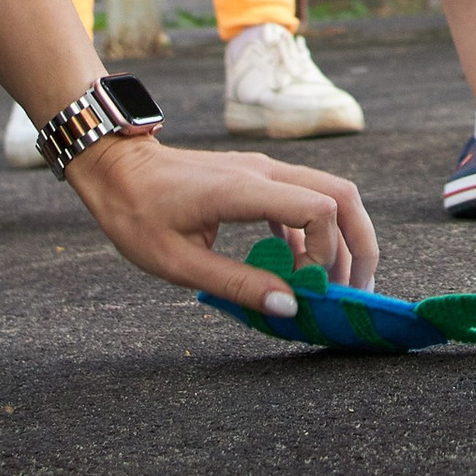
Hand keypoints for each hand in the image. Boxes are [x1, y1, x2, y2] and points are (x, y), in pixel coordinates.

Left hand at [64, 128, 377, 312]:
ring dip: (341, 238)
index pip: (319, 208)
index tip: (308, 288)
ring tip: (331, 286)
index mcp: (243, 189)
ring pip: (330, 194)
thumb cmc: (137, 214)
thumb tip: (290, 307)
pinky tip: (298, 267)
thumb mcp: (178, 262)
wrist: (115, 168)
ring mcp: (264, 170)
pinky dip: (314, 233)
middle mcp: (264, 171)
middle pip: (342, 196)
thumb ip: (237, 284)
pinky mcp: (257, 178)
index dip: (328, 252)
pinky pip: (304, 199)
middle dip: (359, 245)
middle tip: (355, 291)